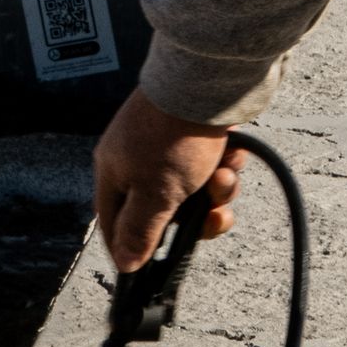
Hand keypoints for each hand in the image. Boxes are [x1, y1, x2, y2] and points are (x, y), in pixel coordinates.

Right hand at [94, 90, 239, 273]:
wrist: (210, 78)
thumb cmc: (173, 133)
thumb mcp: (156, 194)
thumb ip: (141, 231)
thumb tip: (126, 263)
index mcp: (114, 171)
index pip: (113, 223)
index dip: (130, 247)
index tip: (148, 267)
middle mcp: (136, 157)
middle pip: (162, 211)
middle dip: (193, 218)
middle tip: (210, 217)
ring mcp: (168, 145)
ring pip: (193, 191)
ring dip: (215, 193)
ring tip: (224, 176)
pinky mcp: (197, 134)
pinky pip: (211, 167)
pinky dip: (225, 168)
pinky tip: (232, 156)